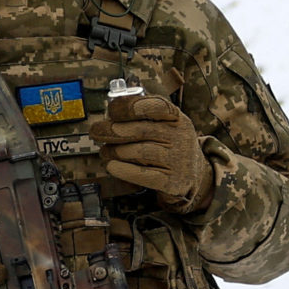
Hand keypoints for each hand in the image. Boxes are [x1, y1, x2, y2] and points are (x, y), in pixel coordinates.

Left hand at [89, 94, 213, 213]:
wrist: (193, 175)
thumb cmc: (169, 144)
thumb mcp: (164, 124)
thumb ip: (142, 116)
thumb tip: (110, 114)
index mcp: (176, 117)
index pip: (157, 105)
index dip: (131, 106)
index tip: (111, 110)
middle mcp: (180, 136)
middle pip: (142, 130)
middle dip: (113, 130)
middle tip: (96, 132)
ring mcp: (179, 160)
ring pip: (141, 152)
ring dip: (116, 151)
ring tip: (104, 151)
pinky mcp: (173, 182)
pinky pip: (145, 175)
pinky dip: (125, 170)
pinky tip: (112, 166)